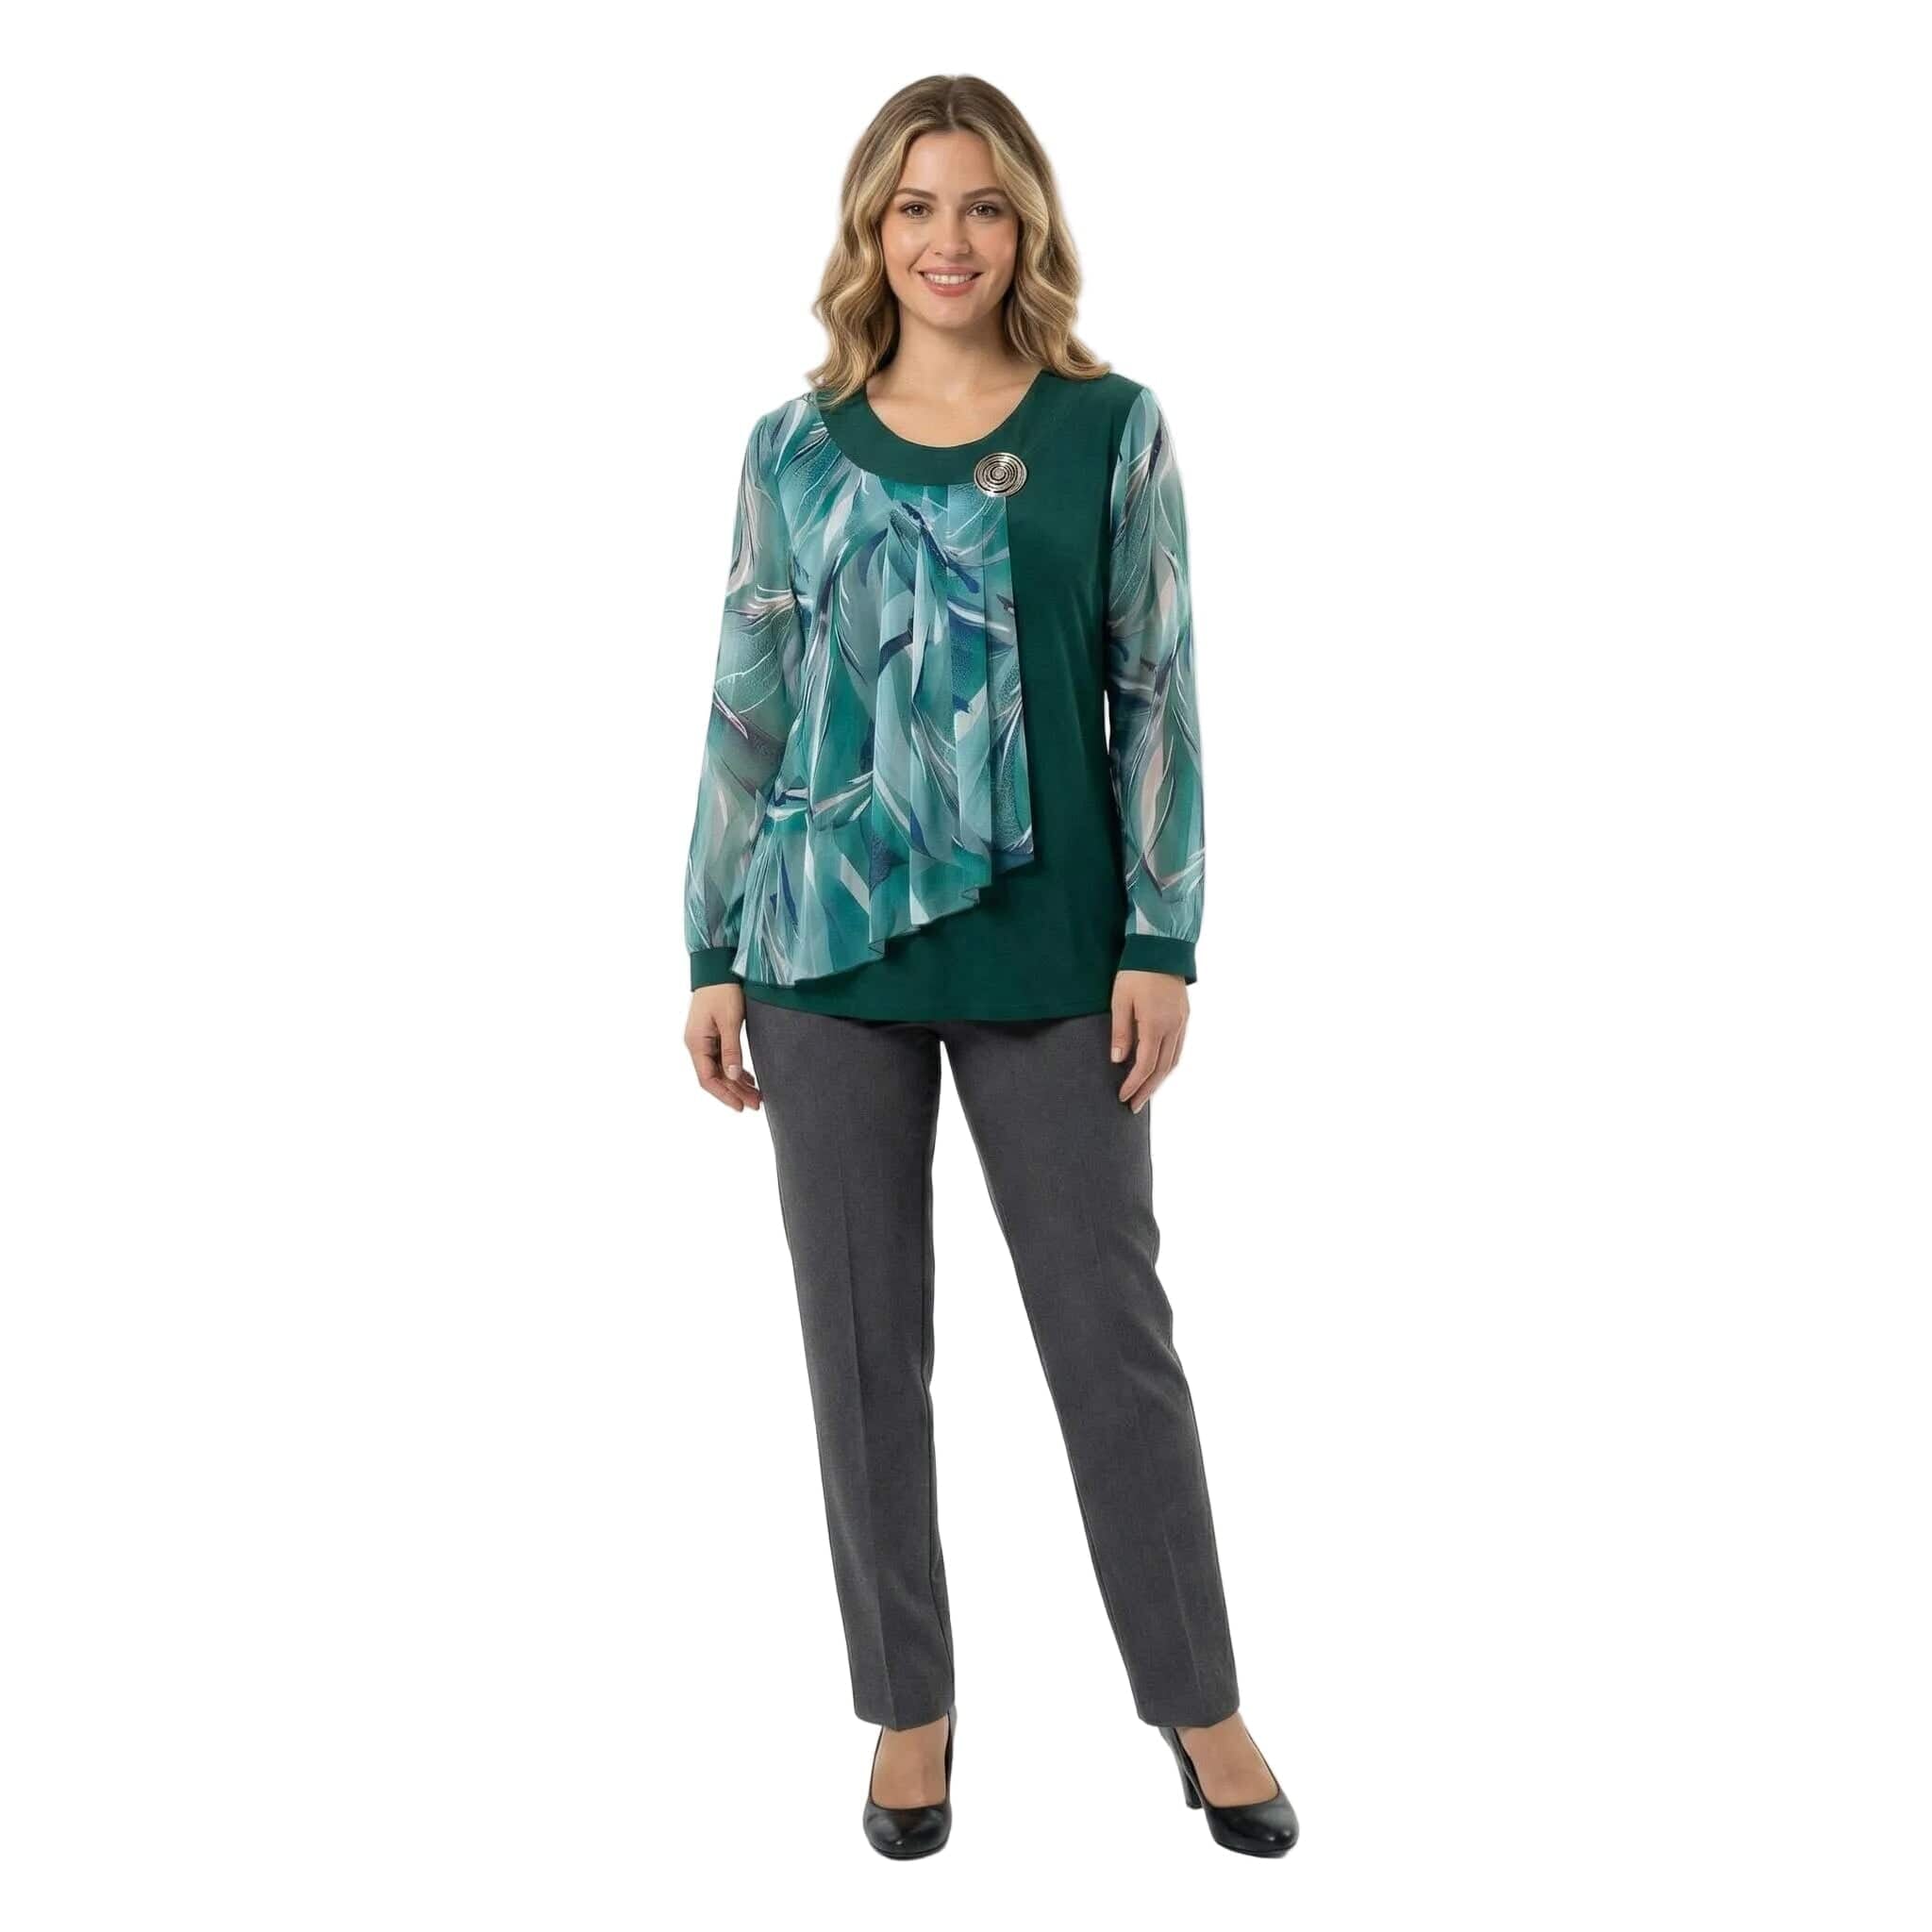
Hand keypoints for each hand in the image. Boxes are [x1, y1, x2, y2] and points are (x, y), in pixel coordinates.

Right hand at [685, 982, 762, 1111]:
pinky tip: (748, 1078)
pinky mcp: (712, 1034)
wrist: (718, 966)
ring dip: (737, 1082)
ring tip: (756, 1095)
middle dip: (735, 1092)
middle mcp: (697, 1044)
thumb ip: (731, 1050)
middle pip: (715, 1076)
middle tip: (756, 1104)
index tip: (741, 1107)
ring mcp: (704, 1039)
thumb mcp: (730, 1021)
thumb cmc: (723, 990)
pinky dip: (735, 1069)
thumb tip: (733, 1076)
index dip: (724, 1095)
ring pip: (720, 1069)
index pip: (708, 1079)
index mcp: (696, 1043)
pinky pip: (722, 1058)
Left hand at [1110, 969, 1188, 1111]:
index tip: (1122, 1097)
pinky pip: (1179, 1048)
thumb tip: (1117, 1061)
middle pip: (1162, 1069)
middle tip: (1134, 1107)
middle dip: (1147, 1090)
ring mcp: (1182, 1023)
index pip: (1145, 1065)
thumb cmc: (1135, 972)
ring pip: (1173, 1061)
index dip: (1133, 1084)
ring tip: (1146, 1094)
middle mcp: (1173, 1028)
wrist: (1161, 948)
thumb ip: (1120, 1032)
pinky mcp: (1185, 1017)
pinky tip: (1159, 1071)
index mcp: (1155, 1025)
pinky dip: (1168, 1065)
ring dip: (1159, 1081)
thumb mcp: (1120, 1001)